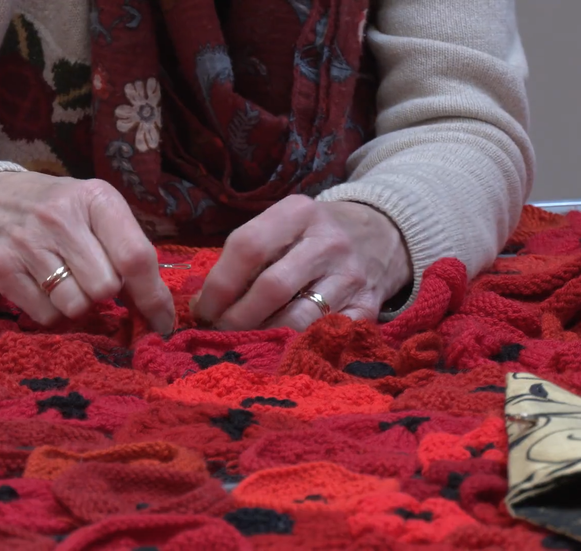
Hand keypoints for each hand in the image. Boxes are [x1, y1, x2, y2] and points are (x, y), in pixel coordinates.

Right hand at [0, 171, 174, 333]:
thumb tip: (157, 311)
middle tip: (92, 277)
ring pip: (76, 306)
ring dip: (79, 304)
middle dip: (106, 293)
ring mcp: (26, 243)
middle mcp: (60, 217)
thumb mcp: (95, 213)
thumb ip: (127, 252)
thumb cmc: (57, 210)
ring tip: (67, 280)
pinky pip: (46, 316)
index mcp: (95, 199)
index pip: (134, 257)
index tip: (162, 322)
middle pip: (105, 288)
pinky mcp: (0, 269)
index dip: (153, 297)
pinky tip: (45, 286)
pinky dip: (53, 311)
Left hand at [192, 196, 411, 330]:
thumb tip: (200, 306)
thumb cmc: (309, 237)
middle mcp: (328, 242)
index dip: (219, 285)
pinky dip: (297, 346)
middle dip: (237, 318)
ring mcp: (352, 276)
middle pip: (272, 287)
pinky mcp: (369, 307)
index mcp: (298, 212)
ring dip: (263, 336)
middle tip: (219, 332)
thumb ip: (242, 259)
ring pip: (298, 319)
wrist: (380, 236)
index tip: (202, 309)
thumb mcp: (279, 227)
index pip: (248, 247)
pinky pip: (325, 336)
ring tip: (244, 341)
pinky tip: (279, 347)